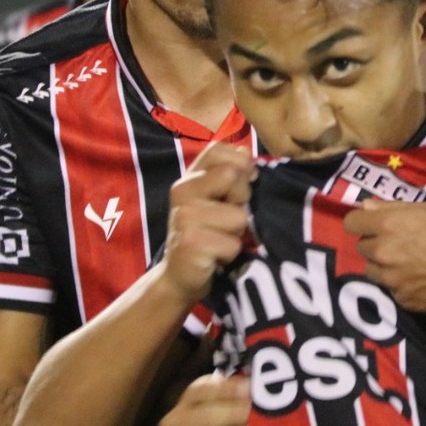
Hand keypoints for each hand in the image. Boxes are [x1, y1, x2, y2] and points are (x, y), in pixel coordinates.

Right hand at [153, 372, 250, 425]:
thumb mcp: (206, 405)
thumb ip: (227, 394)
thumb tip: (255, 385)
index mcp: (188, 400)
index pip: (205, 390)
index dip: (229, 389)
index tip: (252, 389)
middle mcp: (177, 421)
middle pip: (208, 415)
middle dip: (237, 414)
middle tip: (264, 415)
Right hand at [160, 142, 254, 303]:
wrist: (179, 275)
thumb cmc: (204, 233)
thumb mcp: (214, 198)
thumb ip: (228, 173)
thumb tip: (246, 151)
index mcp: (188, 177)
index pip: (218, 150)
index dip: (239, 164)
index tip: (242, 183)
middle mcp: (181, 192)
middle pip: (233, 177)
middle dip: (241, 200)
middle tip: (226, 218)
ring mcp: (184, 217)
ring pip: (239, 216)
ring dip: (238, 232)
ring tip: (219, 238)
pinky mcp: (191, 244)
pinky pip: (232, 244)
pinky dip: (230, 253)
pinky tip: (215, 256)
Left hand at [345, 200, 425, 314]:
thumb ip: (394, 207)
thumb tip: (366, 206)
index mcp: (389, 225)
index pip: (351, 223)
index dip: (361, 223)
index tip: (372, 225)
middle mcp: (383, 253)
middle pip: (361, 248)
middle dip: (375, 244)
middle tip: (398, 244)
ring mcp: (391, 280)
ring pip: (373, 271)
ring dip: (384, 266)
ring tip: (408, 264)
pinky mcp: (402, 300)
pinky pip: (391, 289)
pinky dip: (400, 284)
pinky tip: (421, 280)